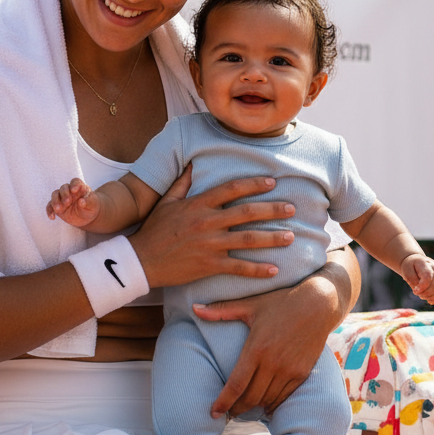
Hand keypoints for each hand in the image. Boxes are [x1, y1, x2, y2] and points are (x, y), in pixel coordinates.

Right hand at [46, 178, 99, 227]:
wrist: (87, 216)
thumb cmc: (91, 207)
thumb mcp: (93, 205)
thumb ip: (88, 202)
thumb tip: (82, 201)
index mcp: (79, 187)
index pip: (75, 182)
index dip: (74, 184)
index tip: (74, 190)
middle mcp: (69, 191)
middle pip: (63, 188)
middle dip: (64, 194)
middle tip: (68, 202)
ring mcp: (62, 198)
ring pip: (55, 194)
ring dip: (55, 201)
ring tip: (59, 209)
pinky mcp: (57, 206)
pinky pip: (50, 206)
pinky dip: (49, 210)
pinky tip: (52, 217)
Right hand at [128, 169, 296, 289]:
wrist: (141, 260)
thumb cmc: (154, 230)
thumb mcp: (166, 202)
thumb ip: (182, 183)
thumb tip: (193, 165)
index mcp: (198, 204)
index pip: (231, 189)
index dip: (254, 184)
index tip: (272, 181)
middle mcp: (207, 222)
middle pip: (247, 213)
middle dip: (273, 209)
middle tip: (292, 208)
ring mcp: (209, 244)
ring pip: (248, 239)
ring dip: (272, 238)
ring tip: (291, 236)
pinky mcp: (209, 265)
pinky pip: (238, 267)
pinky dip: (258, 269)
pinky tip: (274, 269)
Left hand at [193, 249, 358, 416]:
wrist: (318, 304)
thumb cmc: (280, 302)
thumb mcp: (249, 305)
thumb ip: (221, 310)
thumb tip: (194, 307)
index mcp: (256, 348)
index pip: (236, 384)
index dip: (223, 402)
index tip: (214, 413)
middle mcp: (273, 363)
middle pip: (251, 397)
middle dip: (236, 409)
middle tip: (226, 414)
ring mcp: (289, 370)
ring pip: (267, 400)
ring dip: (254, 408)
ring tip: (242, 410)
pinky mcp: (302, 373)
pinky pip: (284, 397)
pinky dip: (273, 405)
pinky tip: (265, 407)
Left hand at [403, 254, 433, 304]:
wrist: (416, 261)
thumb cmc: (410, 266)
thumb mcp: (406, 270)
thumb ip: (412, 280)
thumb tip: (418, 290)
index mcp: (425, 264)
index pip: (427, 277)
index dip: (422, 287)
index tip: (415, 291)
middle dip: (425, 293)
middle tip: (417, 293)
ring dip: (431, 297)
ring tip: (422, 296)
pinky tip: (430, 301)